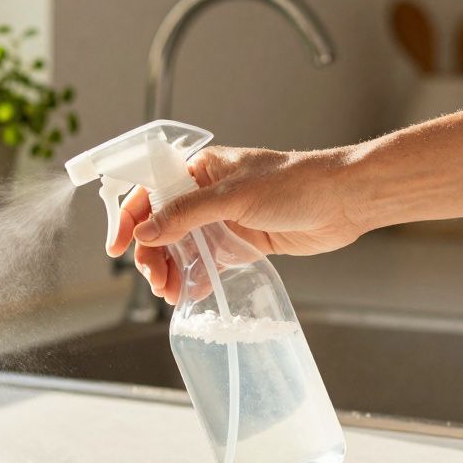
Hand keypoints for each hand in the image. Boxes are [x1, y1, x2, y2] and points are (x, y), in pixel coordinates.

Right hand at [109, 146, 365, 303]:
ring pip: (182, 247)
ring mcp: (222, 219)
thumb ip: (186, 215)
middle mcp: (206, 194)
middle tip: (155, 280)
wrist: (344, 202)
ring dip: (171, 270)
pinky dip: (195, 278)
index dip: (130, 219)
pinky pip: (207, 262)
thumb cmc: (296, 184)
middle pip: (162, 226)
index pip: (150, 191)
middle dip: (153, 255)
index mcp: (200, 169)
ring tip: (171, 293)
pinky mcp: (240, 242)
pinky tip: (190, 293)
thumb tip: (145, 232)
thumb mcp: (233, 197)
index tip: (118, 247)